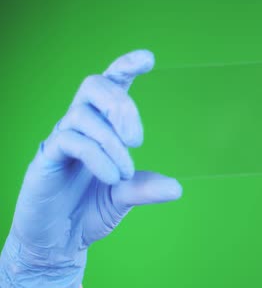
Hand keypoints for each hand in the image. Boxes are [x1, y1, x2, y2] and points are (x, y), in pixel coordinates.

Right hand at [0, 50, 182, 287]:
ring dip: (111, 143)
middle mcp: (80, 125)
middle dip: (121, 104)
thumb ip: (145, 188)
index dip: (126, 66)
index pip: (111, 84)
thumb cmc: (89, 210)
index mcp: (102, 126)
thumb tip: (176, 188)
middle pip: (93, 84)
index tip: (148, 59)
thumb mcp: (124, 198)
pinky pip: (70, 141)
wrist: (59, 241)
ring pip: (83, 115)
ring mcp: (60, 139)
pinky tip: (112, 178)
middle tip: (138, 140)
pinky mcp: (45, 158)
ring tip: (124, 173)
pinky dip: (97, 157)